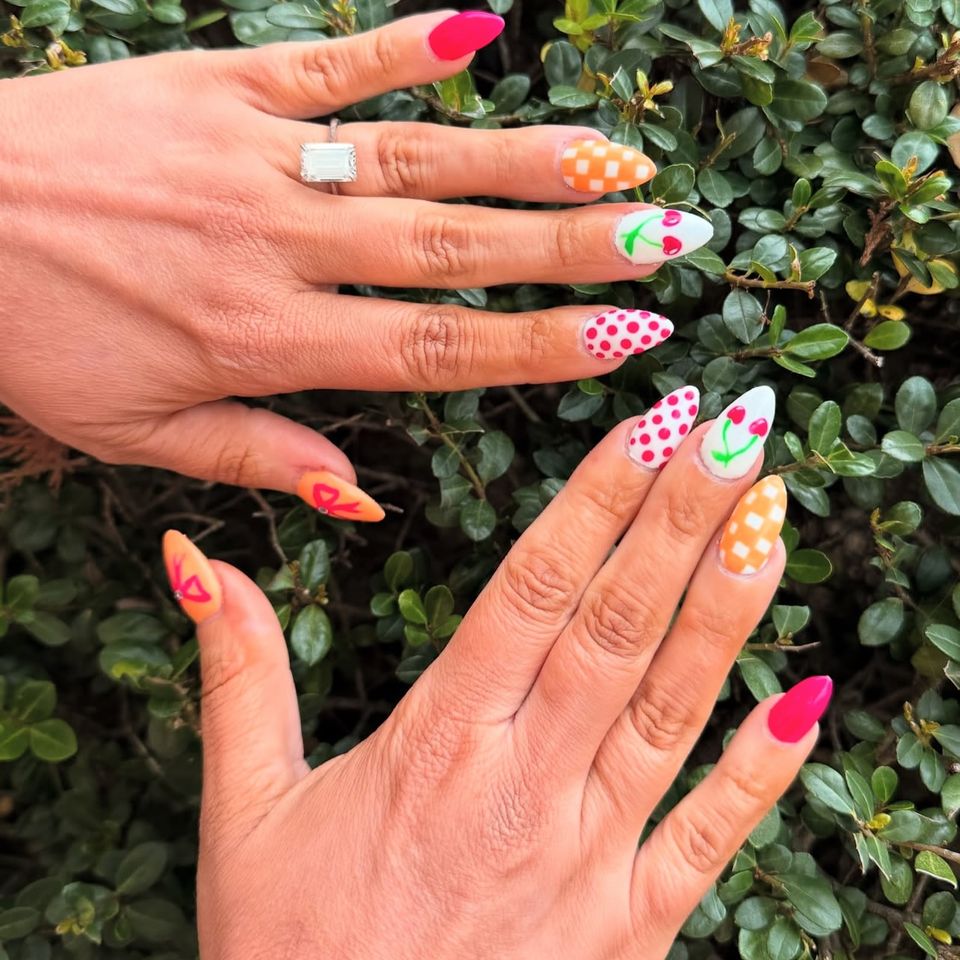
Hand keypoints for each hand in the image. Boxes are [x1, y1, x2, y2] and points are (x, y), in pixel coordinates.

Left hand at [0, 12, 713, 517]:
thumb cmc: (31, 337)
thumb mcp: (137, 434)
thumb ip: (259, 458)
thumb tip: (360, 496)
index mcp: (264, 341)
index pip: (432, 351)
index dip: (538, 346)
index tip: (629, 339)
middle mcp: (277, 244)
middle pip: (452, 248)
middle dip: (570, 245)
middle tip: (669, 235)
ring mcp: (250, 154)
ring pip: (412, 156)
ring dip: (522, 158)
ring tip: (617, 158)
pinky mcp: (216, 82)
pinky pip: (325, 63)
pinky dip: (402, 44)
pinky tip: (482, 29)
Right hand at [162, 385, 829, 959]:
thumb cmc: (287, 951)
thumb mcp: (244, 810)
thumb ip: (238, 672)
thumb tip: (195, 555)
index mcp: (439, 744)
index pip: (533, 589)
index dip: (597, 499)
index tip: (647, 425)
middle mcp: (527, 785)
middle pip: (616, 624)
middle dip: (681, 516)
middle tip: (733, 429)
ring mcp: (589, 858)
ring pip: (673, 707)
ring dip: (728, 605)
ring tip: (769, 513)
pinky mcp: (629, 926)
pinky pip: (711, 836)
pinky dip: (763, 767)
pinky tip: (808, 695)